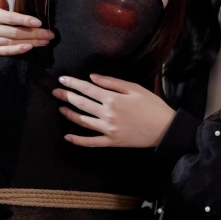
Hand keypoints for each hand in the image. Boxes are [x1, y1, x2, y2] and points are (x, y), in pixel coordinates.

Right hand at [0, 0, 54, 54]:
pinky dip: (17, 51)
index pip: (10, 18)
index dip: (24, 20)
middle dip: (34, 33)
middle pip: (15, 32)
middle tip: (50, 34)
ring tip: (46, 41)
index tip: (39, 22)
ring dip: (31, 42)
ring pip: (12, 42)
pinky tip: (29, 48)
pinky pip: (5, 52)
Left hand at [52, 74, 175, 147]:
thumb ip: (112, 82)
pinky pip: (91, 142)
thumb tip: (92, 78)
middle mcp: (107, 114)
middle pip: (82, 104)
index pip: (87, 89)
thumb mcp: (135, 88)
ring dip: (70, 114)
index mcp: (113, 99)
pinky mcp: (111, 141)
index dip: (73, 84)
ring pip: (83, 121)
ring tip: (60, 108)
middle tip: (55, 92)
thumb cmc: (152, 105)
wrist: (165, 128)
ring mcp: (108, 130)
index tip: (63, 79)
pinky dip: (78, 140)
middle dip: (67, 97)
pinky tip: (67, 136)